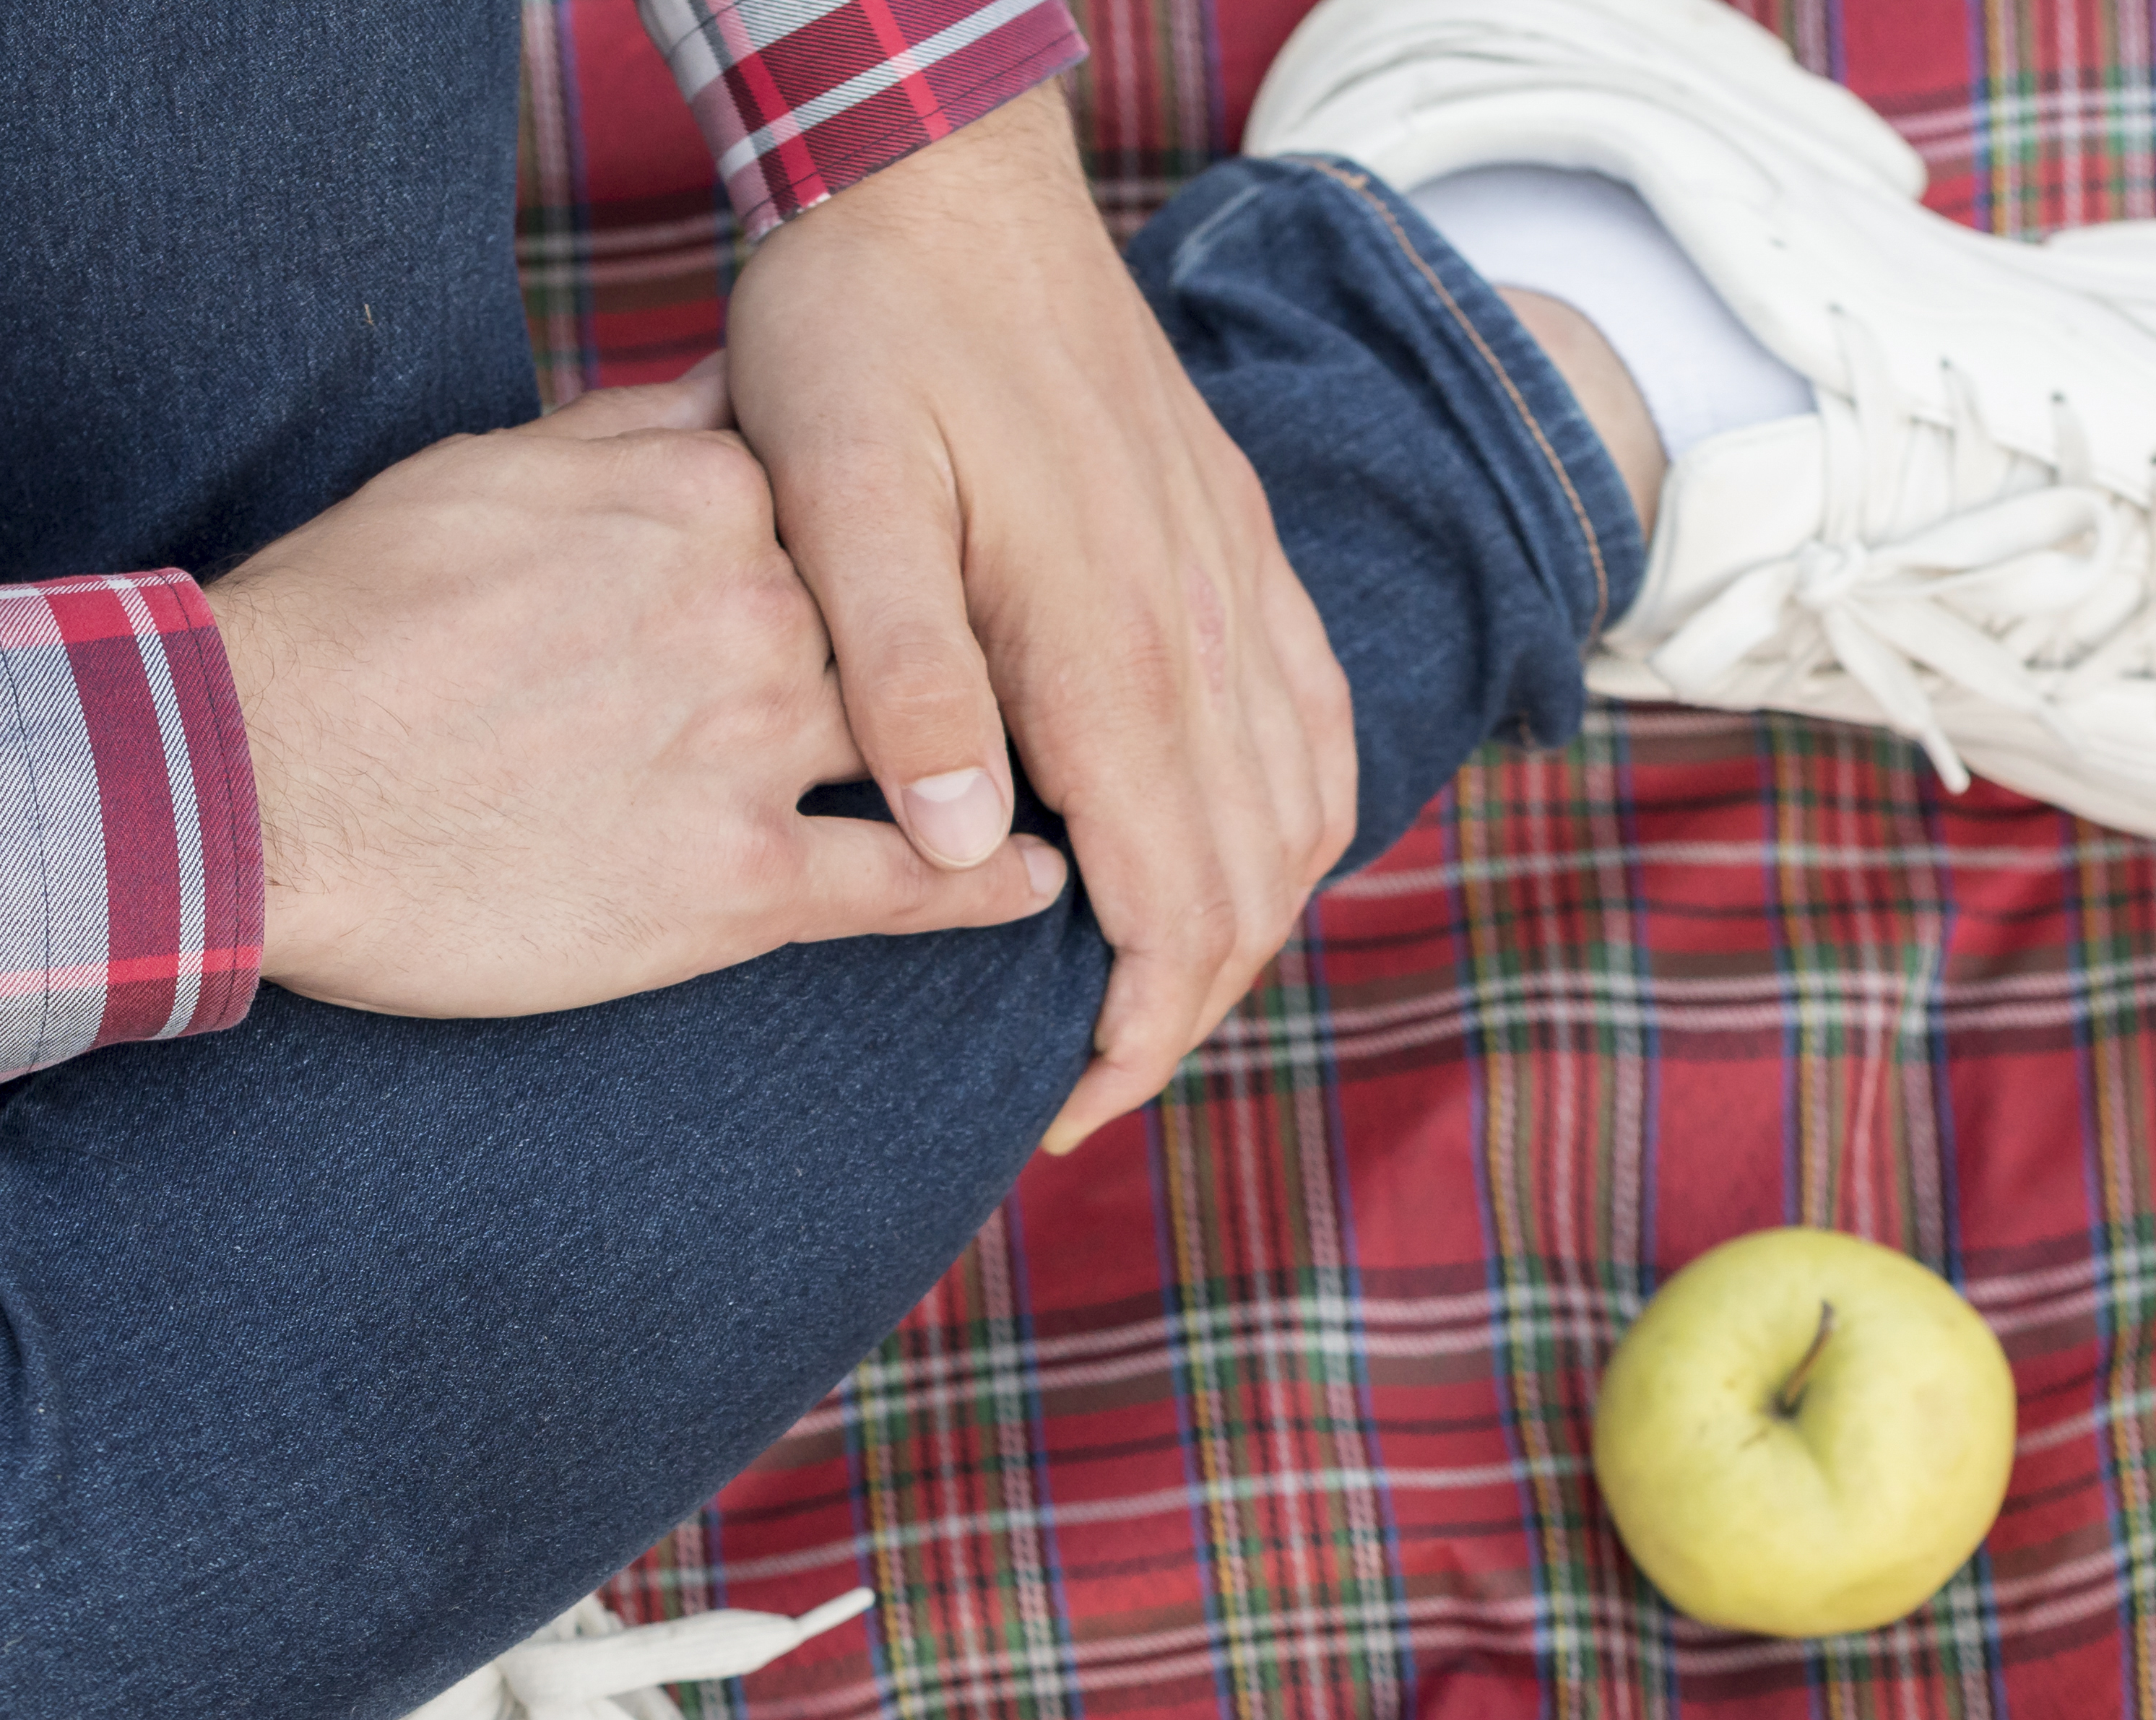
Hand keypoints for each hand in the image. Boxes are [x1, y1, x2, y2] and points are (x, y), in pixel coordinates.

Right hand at [199, 367, 1067, 1014]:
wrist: (258, 780)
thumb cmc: (348, 622)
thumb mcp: (491, 469)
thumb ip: (631, 433)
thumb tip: (730, 392)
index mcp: (699, 493)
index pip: (850, 511)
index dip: (892, 560)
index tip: (935, 588)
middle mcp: (752, 607)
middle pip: (905, 630)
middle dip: (960, 667)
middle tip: (1032, 697)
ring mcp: (753, 747)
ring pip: (926, 748)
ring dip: (998, 771)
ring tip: (1065, 791)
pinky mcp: (738, 884)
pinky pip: (910, 881)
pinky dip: (987, 881)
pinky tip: (1042, 885)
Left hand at [726, 87, 1351, 1153]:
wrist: (939, 169)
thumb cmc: (861, 331)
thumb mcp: (839, 497)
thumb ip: (906, 674)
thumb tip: (971, 855)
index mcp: (1111, 644)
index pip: (1172, 905)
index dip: (1132, 1040)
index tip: (1065, 1114)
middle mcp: (1206, 625)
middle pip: (1252, 887)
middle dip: (1185, 1018)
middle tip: (1090, 1095)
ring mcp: (1240, 578)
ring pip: (1303, 816)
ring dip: (1243, 929)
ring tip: (1149, 1003)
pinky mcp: (1239, 538)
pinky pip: (1316, 719)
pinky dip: (1292, 823)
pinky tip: (1231, 856)